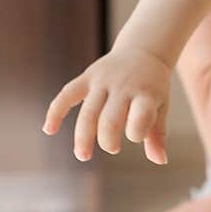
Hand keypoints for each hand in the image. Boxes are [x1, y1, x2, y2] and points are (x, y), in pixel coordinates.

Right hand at [43, 51, 170, 163]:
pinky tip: (49, 130)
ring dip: (83, 138)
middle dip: (108, 142)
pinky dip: (56, 111)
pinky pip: (68, 94)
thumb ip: (157, 134)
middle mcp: (124, 86)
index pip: (140, 118)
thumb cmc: (152, 86)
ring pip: (88, 113)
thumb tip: (160, 161)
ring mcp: (104, 80)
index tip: (136, 136)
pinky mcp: (88, 76)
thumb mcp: (162, 106)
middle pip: (109, 122)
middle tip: (113, 148)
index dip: (136, 133)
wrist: (144, 49)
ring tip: (83, 155)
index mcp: (146, 93)